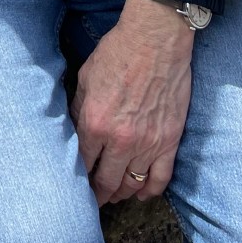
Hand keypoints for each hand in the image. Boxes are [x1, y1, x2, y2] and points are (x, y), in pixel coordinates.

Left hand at [70, 0, 193, 204]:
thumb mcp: (85, 77)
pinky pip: (160, 179)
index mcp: (94, 122)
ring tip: (113, 197)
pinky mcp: (169, 142)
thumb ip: (79, 108)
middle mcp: (120, 140)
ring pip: (131, 184)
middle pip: (105, 181)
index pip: (81, 162)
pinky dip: (150, 191)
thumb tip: (74, 129)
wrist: (155, 41)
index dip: (76, 176)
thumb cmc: (117, 53)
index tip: (72, 184)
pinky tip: (141, 195)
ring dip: (120, 194)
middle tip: (91, 201)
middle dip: (96, 194)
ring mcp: (147, 144)